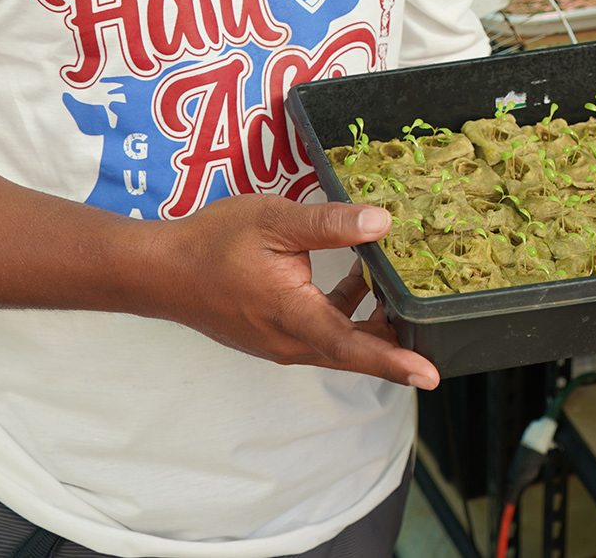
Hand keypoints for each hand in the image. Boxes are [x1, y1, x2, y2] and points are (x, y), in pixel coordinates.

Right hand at [149, 193, 440, 389]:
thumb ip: (330, 223)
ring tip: (399, 289)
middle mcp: (290, 342)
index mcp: (293, 316)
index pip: (352, 346)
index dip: (394, 359)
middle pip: (354, 351)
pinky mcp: (274, 336)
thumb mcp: (275, 220)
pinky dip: (345, 313)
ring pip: (338, 343)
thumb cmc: (212, 244)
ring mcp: (280, 344)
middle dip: (396, 340)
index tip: (430, 374)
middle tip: (433, 318)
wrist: (162, 270)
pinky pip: (320, 335)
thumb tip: (382, 222)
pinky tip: (355, 279)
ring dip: (370, 322)